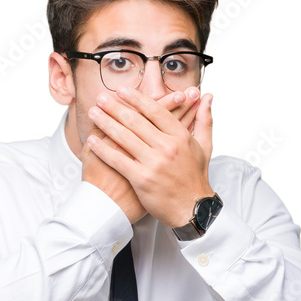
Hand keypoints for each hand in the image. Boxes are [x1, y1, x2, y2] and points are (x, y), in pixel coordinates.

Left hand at [86, 85, 213, 227]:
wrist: (192, 210)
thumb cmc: (196, 178)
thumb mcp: (204, 146)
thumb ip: (204, 119)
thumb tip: (208, 97)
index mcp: (180, 136)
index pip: (155, 110)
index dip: (136, 99)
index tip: (122, 91)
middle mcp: (167, 147)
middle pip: (135, 121)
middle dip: (115, 107)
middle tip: (101, 98)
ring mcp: (153, 163)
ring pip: (124, 137)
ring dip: (105, 123)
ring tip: (93, 113)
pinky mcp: (141, 179)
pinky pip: (118, 160)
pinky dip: (103, 149)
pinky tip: (92, 141)